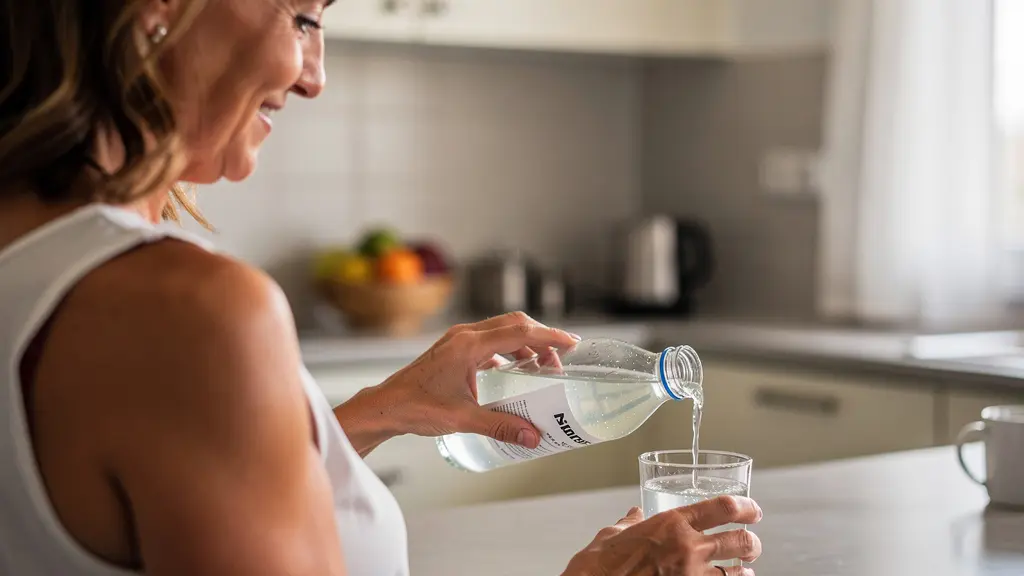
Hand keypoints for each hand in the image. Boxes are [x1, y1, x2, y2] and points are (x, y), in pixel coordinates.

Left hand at [334, 312, 579, 454]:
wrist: (386, 405)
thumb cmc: (416, 407)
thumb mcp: (462, 419)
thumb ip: (501, 426)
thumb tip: (533, 436)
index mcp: (468, 346)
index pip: (519, 333)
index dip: (549, 337)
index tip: (571, 343)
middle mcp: (464, 336)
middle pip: (514, 324)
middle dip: (541, 337)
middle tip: (562, 357)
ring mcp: (458, 340)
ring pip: (502, 330)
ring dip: (525, 344)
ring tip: (542, 366)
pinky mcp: (455, 349)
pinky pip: (490, 341)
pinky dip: (508, 350)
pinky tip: (515, 369)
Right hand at [562, 496, 762, 575]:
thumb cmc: (600, 564)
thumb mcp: (614, 534)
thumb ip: (630, 522)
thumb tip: (634, 515)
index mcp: (672, 524)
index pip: (723, 507)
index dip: (746, 507)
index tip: (753, 510)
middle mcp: (688, 548)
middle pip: (740, 541)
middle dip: (751, 542)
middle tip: (750, 543)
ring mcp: (691, 575)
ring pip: (737, 571)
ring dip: (744, 569)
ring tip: (744, 568)